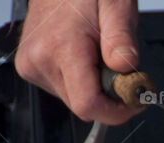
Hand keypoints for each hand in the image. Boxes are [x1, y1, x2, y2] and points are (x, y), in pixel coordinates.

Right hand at [14, 0, 141, 124]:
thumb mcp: (116, 5)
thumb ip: (122, 38)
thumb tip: (125, 66)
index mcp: (62, 46)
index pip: (87, 104)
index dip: (116, 112)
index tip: (134, 101)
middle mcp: (40, 60)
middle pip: (82, 106)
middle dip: (108, 97)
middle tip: (121, 71)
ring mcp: (31, 65)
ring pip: (73, 100)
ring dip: (94, 88)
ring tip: (98, 57)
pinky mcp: (29, 67)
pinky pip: (63, 90)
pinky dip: (80, 81)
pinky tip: (83, 58)